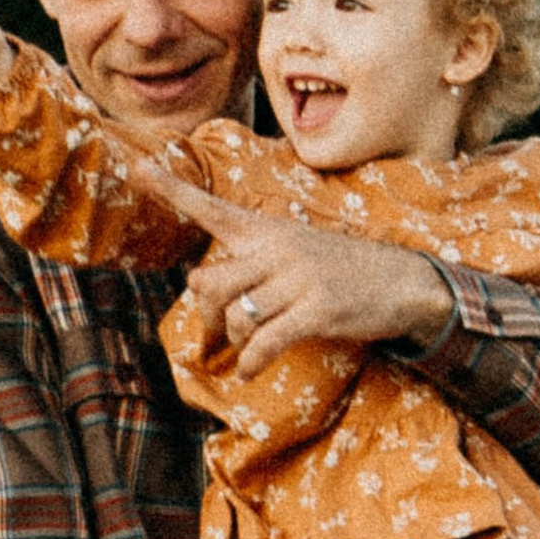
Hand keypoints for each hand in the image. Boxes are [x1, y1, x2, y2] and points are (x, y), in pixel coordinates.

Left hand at [142, 163, 447, 375]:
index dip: (170, 190)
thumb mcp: (298, 249)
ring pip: (236, 314)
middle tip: (218, 331)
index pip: (211, 208)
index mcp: (269, 231)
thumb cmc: (343, 271)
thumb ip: (251, 261)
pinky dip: (252, 362)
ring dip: (235, 341)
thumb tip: (200, 286)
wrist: (403, 282)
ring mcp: (298, 279)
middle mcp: (279, 249)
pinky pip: (265, 341)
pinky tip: (250, 371)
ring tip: (247, 351)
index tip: (135, 167)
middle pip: (209, 281)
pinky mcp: (317, 310)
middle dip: (206, 314)